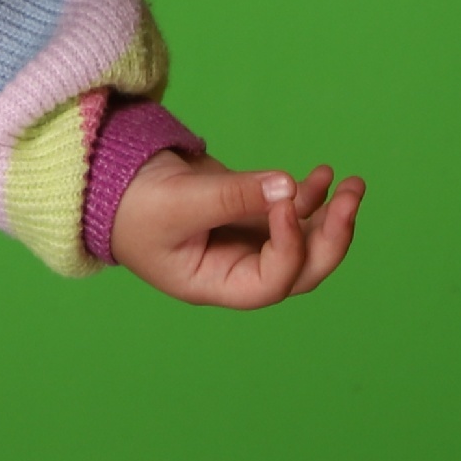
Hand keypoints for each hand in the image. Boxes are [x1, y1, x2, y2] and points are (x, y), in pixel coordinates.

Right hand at [110, 151, 364, 309]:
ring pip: (303, 243)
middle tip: (351, 197)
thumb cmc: (131, 204)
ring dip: (330, 215)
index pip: (271, 280)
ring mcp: (246, 244)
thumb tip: (288, 186)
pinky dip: (310, 196)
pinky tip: (324, 175)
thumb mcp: (179, 201)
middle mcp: (237, 272)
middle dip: (331, 236)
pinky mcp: (248, 217)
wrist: (108, 181)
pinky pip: (290, 215)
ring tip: (351, 183)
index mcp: (216, 285)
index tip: (286, 202)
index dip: (290, 245)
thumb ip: (232, 196)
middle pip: (300, 270)